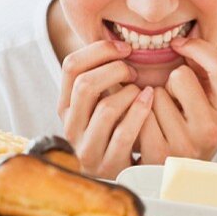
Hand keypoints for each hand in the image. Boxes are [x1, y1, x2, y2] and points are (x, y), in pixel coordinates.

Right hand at [58, 38, 153, 177]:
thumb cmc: (120, 127)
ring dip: (130, 93)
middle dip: (116, 70)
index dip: (100, 50)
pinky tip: (150, 101)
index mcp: (66, 106)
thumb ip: (104, 76)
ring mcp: (88, 149)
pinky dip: (140, 112)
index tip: (125, 49)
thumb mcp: (105, 101)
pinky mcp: (109, 166)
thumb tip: (121, 41)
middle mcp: (71, 127)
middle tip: (136, 72)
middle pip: (86, 84)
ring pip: (106, 108)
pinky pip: (123, 134)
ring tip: (144, 91)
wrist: (128, 174)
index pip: (71, 66)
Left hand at [136, 36, 216, 164]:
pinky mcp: (158, 154)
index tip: (179, 44)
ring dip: (152, 99)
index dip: (198, 48)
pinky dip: (138, 114)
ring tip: (159, 116)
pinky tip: (146, 126)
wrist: (177, 175)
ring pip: (155, 93)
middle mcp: (212, 131)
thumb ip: (204, 71)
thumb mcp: (208, 102)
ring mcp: (186, 145)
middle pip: (182, 75)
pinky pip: (139, 112)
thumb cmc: (189, 126)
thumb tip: (182, 40)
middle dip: (171, 79)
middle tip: (172, 98)